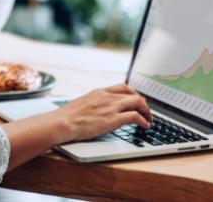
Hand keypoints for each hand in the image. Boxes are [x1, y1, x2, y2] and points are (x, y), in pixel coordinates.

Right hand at [0, 83, 152, 171]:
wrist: (63, 122)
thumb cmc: (67, 117)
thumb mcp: (82, 104)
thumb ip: (93, 104)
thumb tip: (96, 110)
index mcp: (99, 92)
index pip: (122, 87)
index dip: (133, 93)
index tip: (136, 99)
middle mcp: (107, 97)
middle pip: (133, 94)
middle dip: (142, 102)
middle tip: (146, 109)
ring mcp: (111, 107)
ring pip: (137, 103)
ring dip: (146, 111)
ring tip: (149, 118)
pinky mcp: (114, 119)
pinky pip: (135, 117)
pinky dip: (143, 121)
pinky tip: (145, 126)